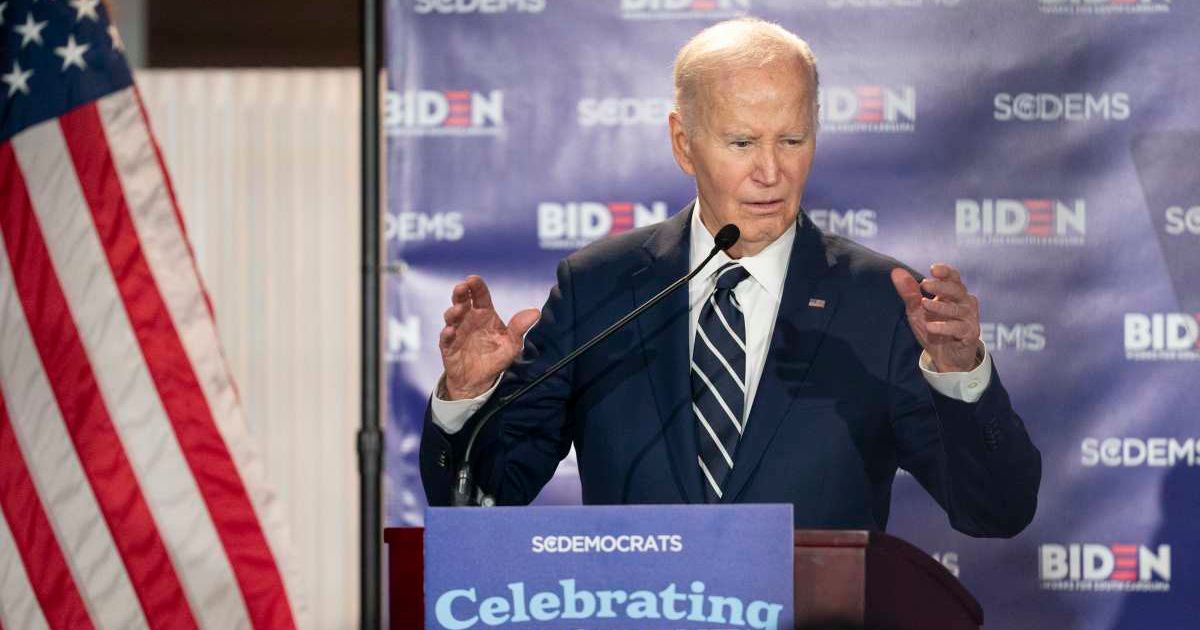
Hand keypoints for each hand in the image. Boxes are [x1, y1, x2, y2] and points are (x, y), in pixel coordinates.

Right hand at [439, 276, 539, 399]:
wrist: (480, 381)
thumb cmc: (495, 357)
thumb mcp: (512, 344)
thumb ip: (520, 327)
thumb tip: (535, 312)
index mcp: (484, 314)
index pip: (480, 296)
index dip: (476, 287)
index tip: (473, 279)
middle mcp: (468, 319)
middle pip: (462, 301)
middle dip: (460, 293)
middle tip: (461, 287)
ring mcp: (457, 332)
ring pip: (451, 317)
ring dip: (453, 312)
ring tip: (459, 310)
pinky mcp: (448, 347)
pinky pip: (445, 339)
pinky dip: (447, 334)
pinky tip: (451, 331)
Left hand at [890, 263, 981, 372]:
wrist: (945, 357)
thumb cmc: (934, 328)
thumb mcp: (917, 310)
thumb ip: (909, 292)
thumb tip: (896, 271)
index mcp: (953, 294)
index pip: (953, 277)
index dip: (945, 271)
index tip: (932, 269)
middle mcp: (964, 303)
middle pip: (957, 289)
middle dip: (941, 286)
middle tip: (924, 285)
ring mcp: (969, 318)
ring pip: (957, 309)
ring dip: (940, 306)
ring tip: (924, 304)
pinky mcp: (969, 334)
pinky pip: (958, 328)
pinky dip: (944, 327)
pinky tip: (931, 327)